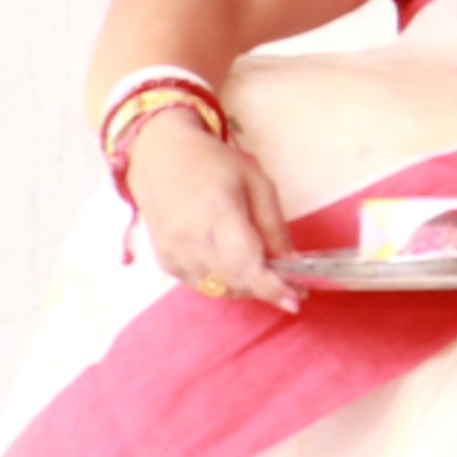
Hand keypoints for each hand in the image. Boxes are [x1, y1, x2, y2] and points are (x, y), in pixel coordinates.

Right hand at [122, 114, 302, 315]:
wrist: (160, 156)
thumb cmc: (214, 163)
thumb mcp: (257, 183)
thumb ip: (274, 226)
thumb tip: (292, 263)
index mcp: (217, 212)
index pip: (245, 262)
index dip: (271, 287)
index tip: (296, 301)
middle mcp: (190, 238)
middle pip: (234, 280)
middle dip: (266, 289)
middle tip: (290, 284)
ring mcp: (173, 252)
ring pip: (218, 288)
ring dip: (246, 288)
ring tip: (264, 272)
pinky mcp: (165, 260)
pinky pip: (200, 285)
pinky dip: (224, 283)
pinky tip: (236, 268)